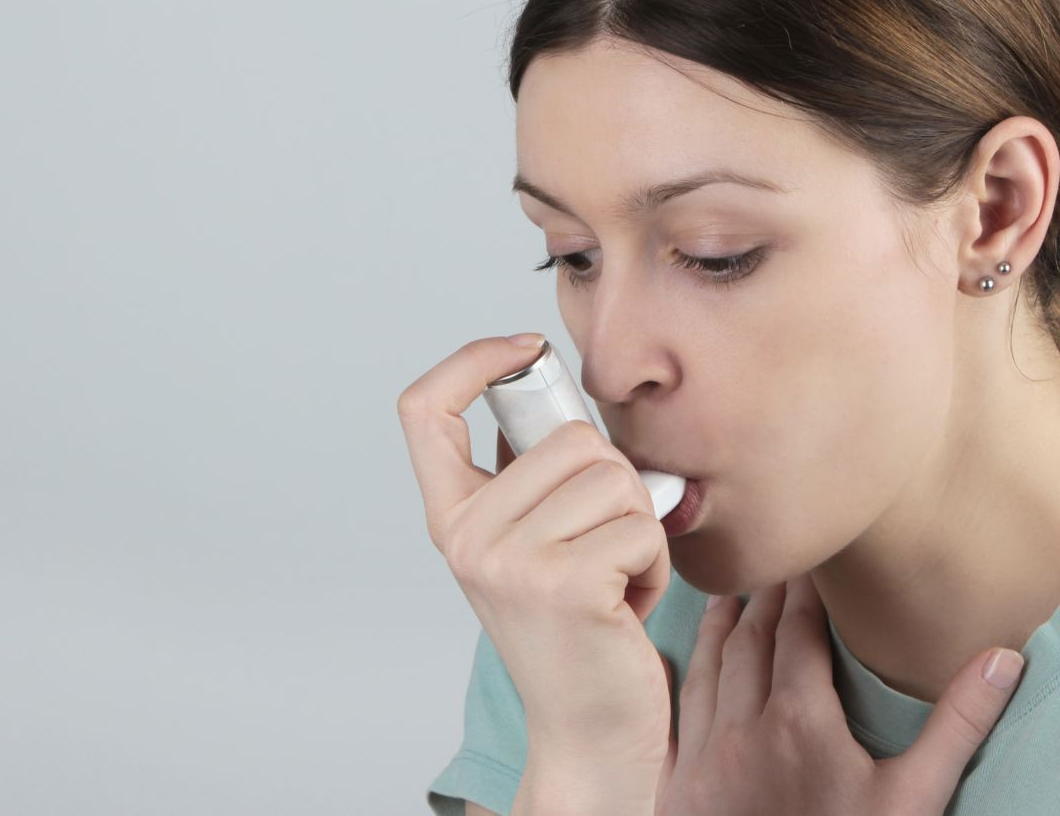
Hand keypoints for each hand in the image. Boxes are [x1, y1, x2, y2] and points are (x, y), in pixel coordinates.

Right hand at [398, 334, 673, 793]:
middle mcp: (466, 536)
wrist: (589, 729)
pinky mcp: (565, 583)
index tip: (524, 349)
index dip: (471, 360)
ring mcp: (510, 560)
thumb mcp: (528, 544)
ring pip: (614, 477)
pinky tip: (629, 604)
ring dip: (639, 526)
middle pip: (568, 436)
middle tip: (602, 543)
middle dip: (614, 481)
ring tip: (615, 577)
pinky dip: (655, 563)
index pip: (423, 408)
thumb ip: (530, 476)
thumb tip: (556, 389)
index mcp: (450, 517)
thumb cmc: (576, 629)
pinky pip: (640, 524)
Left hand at [654, 572, 1025, 814]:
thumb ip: (956, 725)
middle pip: (749, 642)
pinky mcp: (679, 782)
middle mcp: (742, 727)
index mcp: (799, 719)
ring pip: (707, 669)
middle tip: (772, 563)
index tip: (810, 560)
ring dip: (720, 628)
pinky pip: (677, 713)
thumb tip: (1000, 661)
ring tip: (730, 597)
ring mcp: (704, 754)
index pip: (799, 633)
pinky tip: (678, 661)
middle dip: (764, 599)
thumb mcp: (914, 797)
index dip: (805, 593)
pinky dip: (682, 677)